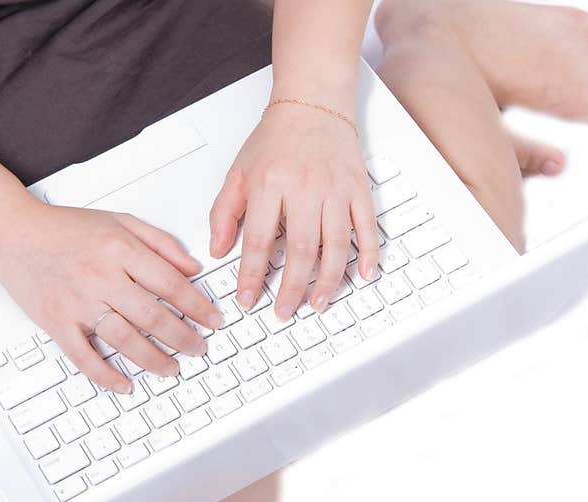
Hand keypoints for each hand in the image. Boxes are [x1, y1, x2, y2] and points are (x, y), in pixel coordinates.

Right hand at [0, 201, 222, 392]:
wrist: (13, 233)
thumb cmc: (65, 228)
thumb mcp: (120, 221)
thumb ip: (159, 243)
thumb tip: (192, 268)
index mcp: (120, 249)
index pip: (171, 283)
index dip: (198, 306)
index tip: (212, 320)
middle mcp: (100, 276)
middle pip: (153, 316)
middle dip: (184, 337)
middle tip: (199, 348)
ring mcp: (77, 302)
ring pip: (124, 339)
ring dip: (153, 359)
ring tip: (173, 368)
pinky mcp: (56, 322)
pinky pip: (83, 356)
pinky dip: (105, 375)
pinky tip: (124, 384)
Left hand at [209, 103, 378, 320]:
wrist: (312, 102)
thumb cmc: (275, 139)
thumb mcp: (238, 172)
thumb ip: (224, 212)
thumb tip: (218, 250)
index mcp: (269, 184)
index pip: (260, 240)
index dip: (253, 275)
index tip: (248, 299)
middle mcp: (304, 188)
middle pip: (301, 249)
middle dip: (292, 287)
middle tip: (284, 312)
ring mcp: (335, 189)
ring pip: (336, 243)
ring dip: (328, 279)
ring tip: (318, 303)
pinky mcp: (358, 188)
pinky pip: (367, 225)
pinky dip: (369, 252)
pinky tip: (364, 275)